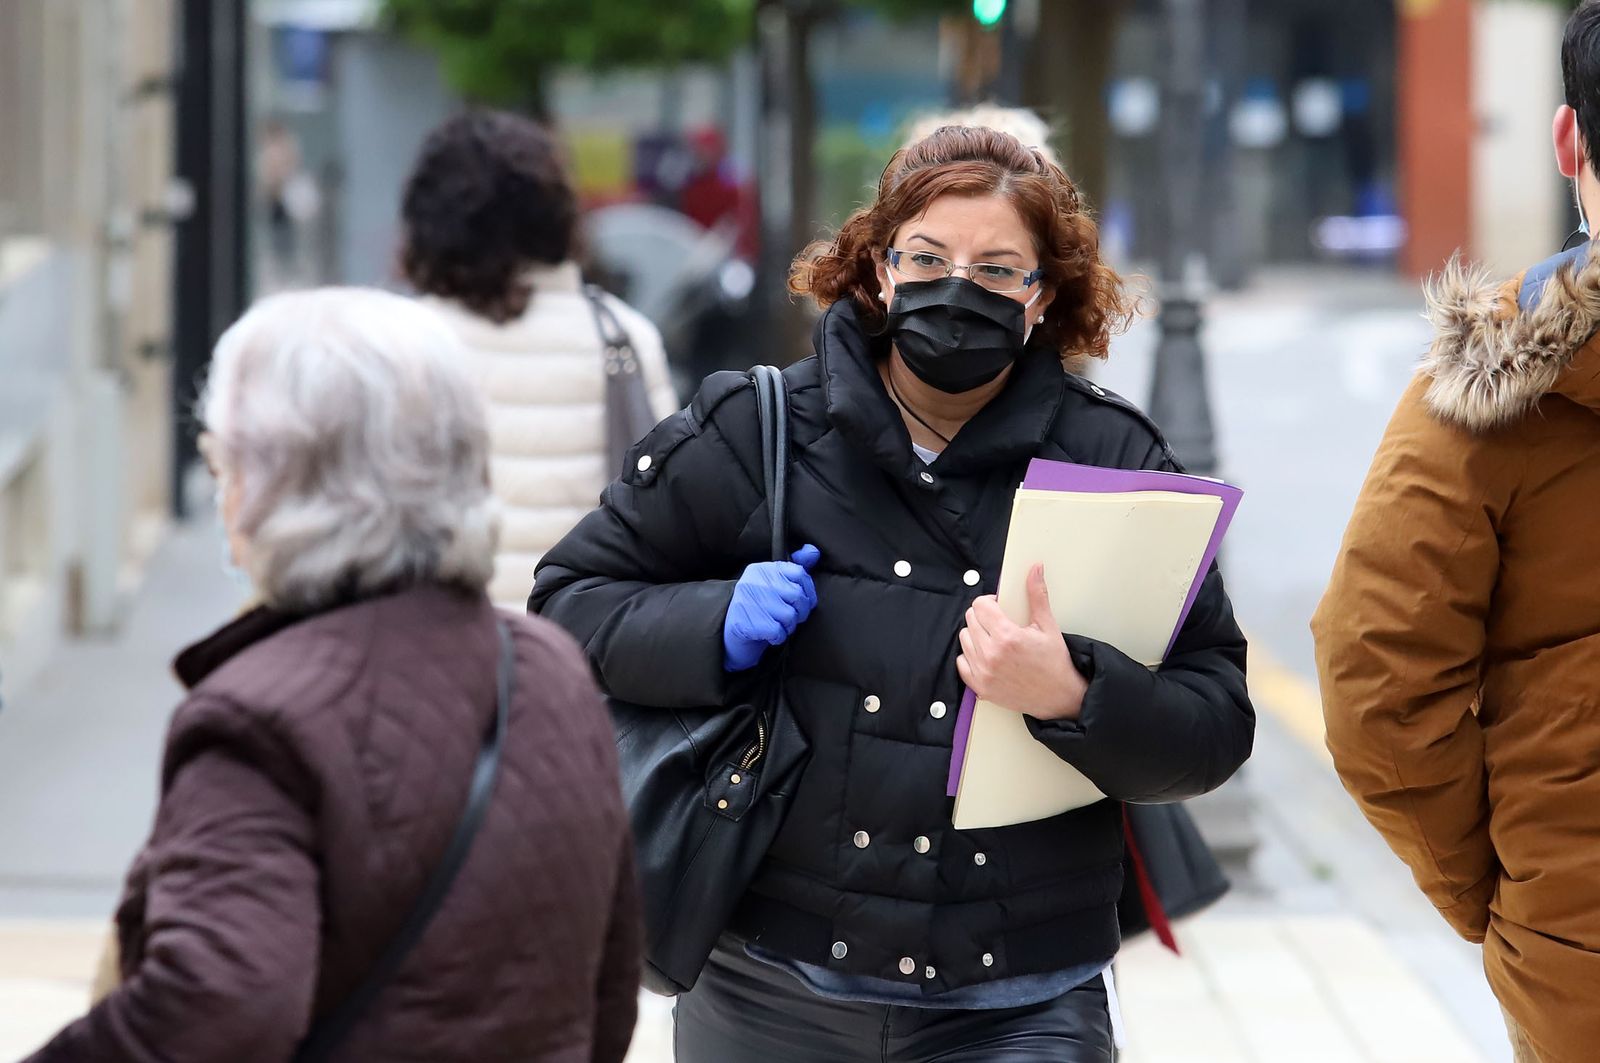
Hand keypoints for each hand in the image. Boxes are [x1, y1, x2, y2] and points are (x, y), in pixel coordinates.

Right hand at [723, 544, 821, 671]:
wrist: (733, 632)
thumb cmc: (761, 606)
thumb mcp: (777, 584)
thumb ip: (797, 568)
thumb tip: (813, 550)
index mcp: (763, 568)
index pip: (800, 573)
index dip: (809, 591)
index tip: (804, 601)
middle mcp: (753, 581)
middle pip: (798, 596)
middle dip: (800, 612)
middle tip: (790, 617)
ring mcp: (747, 600)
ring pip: (790, 615)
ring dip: (789, 627)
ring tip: (779, 625)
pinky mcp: (743, 622)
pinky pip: (777, 631)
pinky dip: (778, 637)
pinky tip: (770, 635)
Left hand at [956, 563, 1085, 720]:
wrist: (1060, 698)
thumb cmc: (1055, 663)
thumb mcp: (1048, 626)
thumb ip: (1037, 595)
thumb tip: (1035, 569)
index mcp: (1007, 637)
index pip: (980, 605)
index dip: (990, 602)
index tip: (999, 606)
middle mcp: (991, 655)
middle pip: (970, 620)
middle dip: (983, 616)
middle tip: (999, 623)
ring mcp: (983, 672)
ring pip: (964, 639)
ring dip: (976, 635)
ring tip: (994, 639)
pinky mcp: (980, 687)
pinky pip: (961, 662)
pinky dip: (971, 657)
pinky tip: (987, 656)